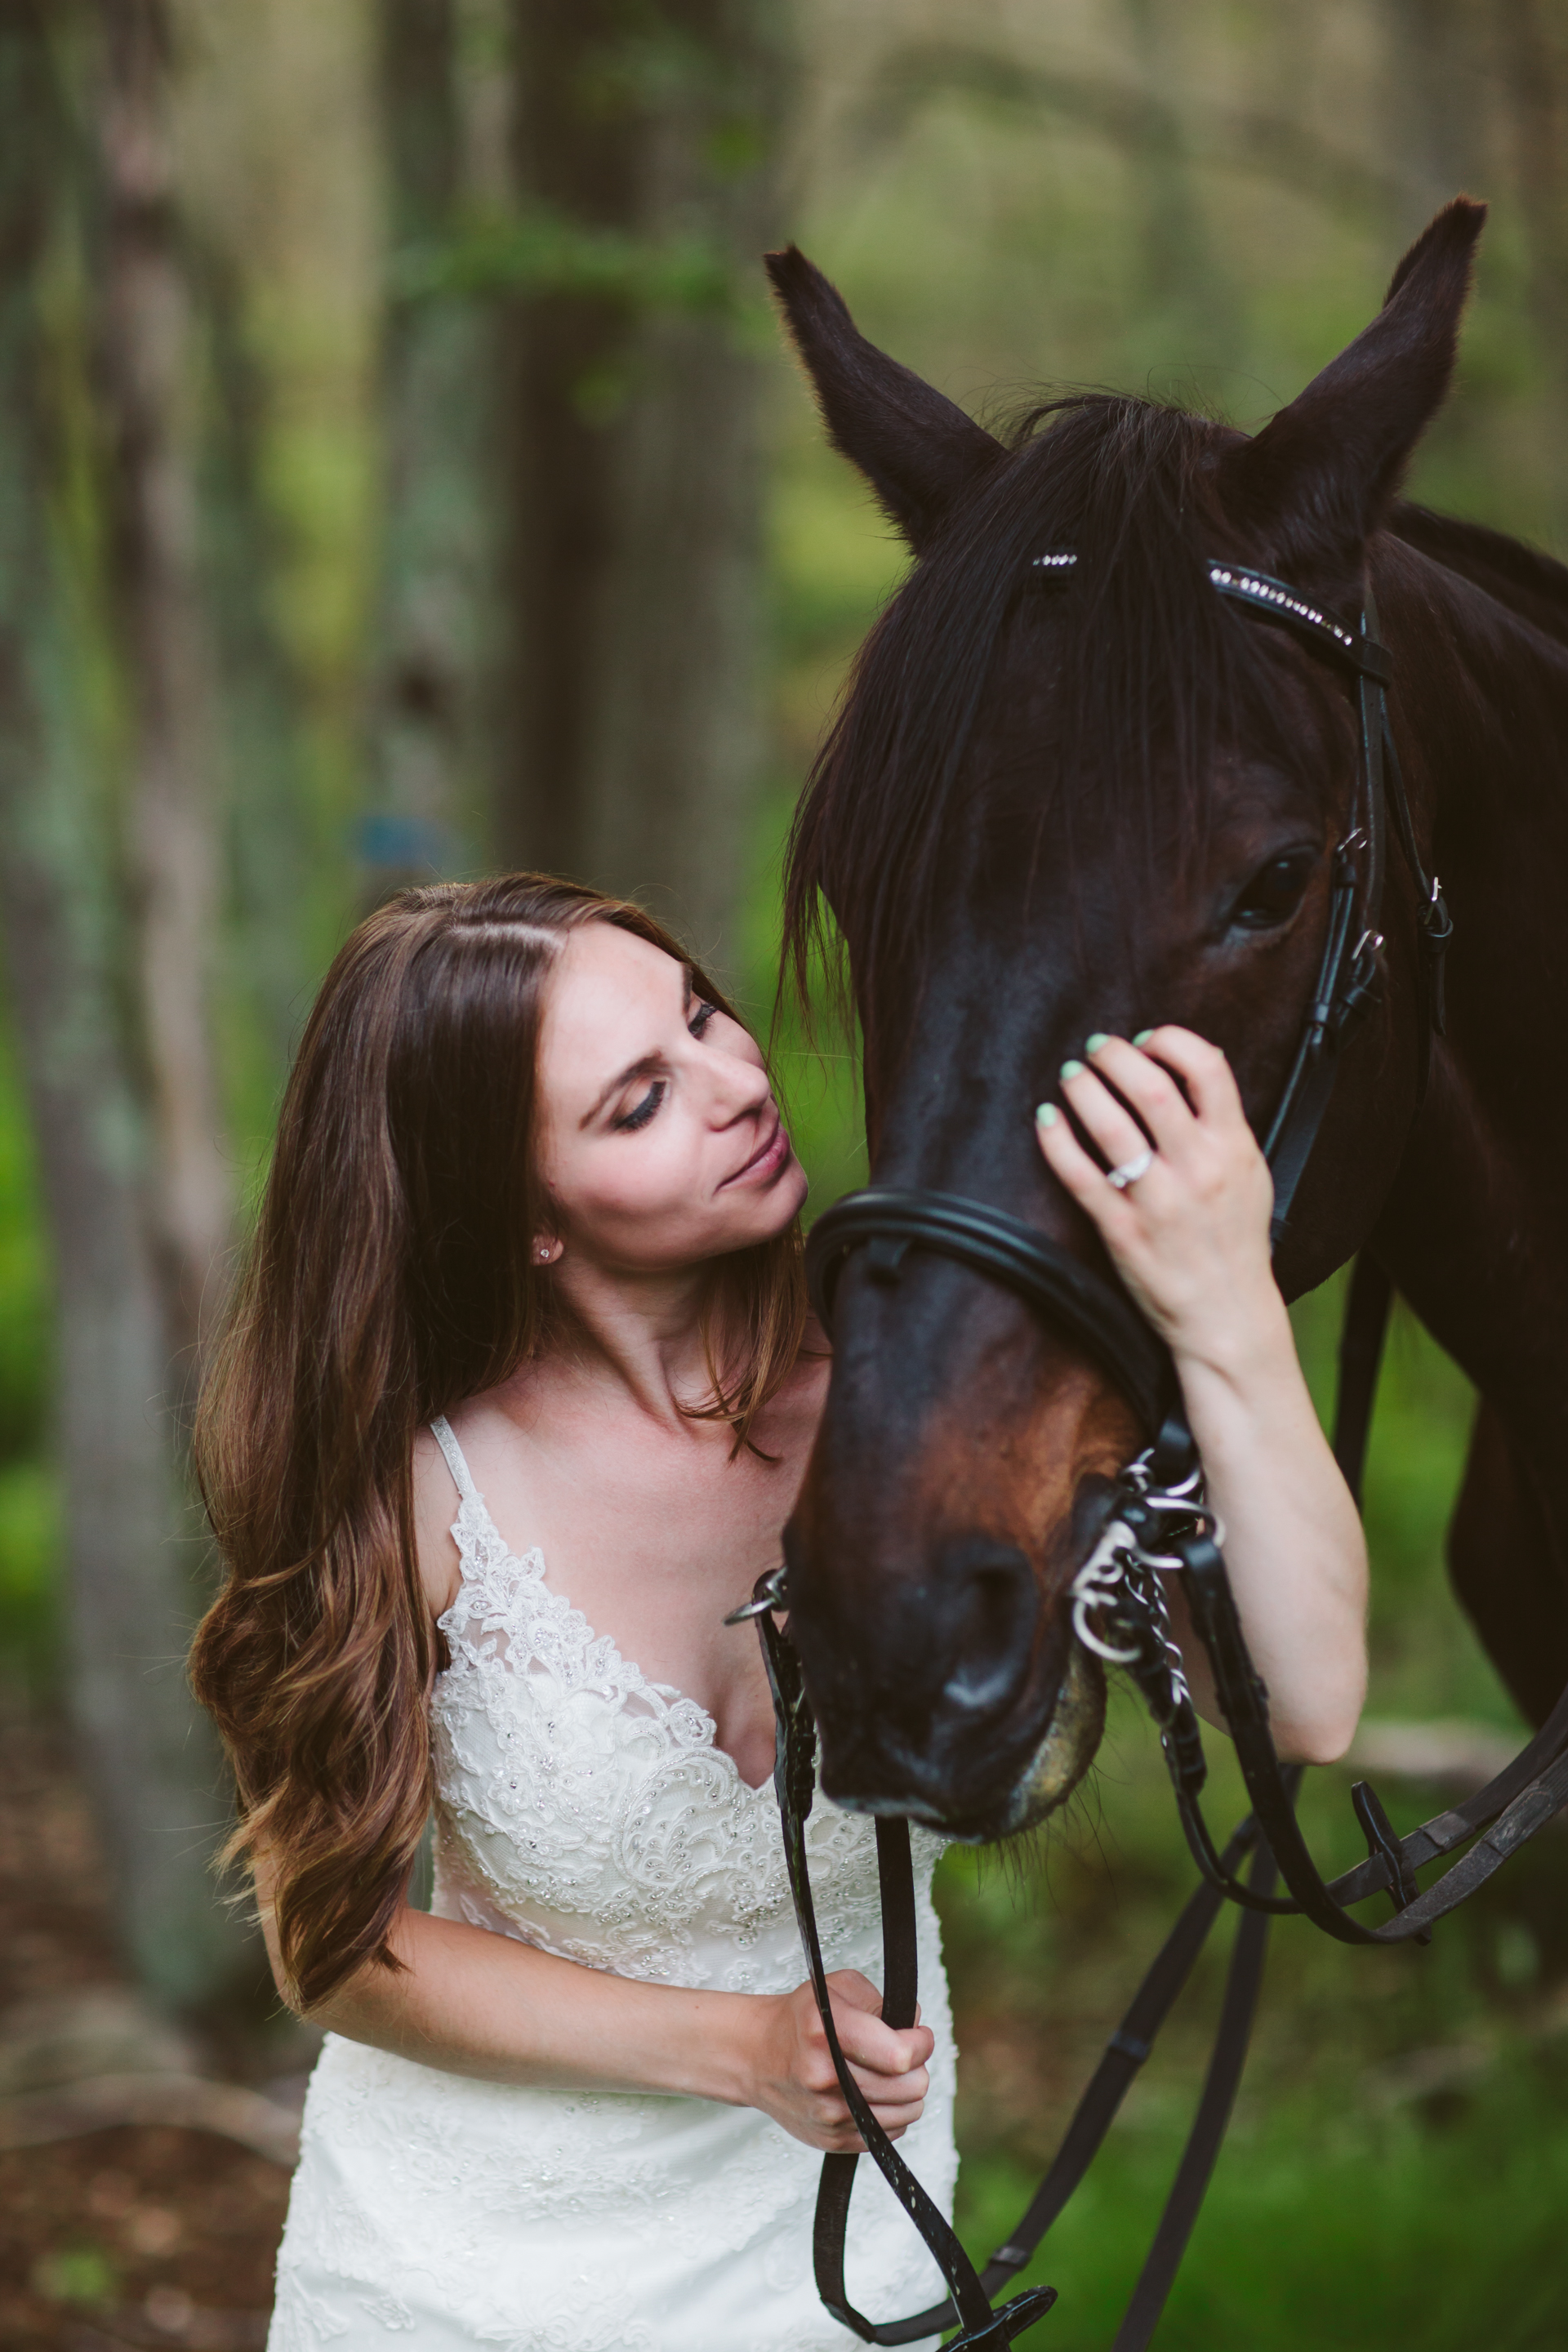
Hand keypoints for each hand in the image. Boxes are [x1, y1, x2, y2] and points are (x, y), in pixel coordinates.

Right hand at [744, 1971, 932, 2152]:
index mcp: (826, 2034)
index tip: (918, 2034)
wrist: (756, 2056)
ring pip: (907, 2114)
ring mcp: (829, 2114)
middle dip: (915, 2066)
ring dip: (905, 2092)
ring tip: (886, 2073)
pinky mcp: (831, 2140)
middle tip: (899, 2053)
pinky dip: (890, 2114)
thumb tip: (914, 2024)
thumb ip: (881, 2001)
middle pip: (910, 2087)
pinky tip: (872, 2093)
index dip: (921, 2042)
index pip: (901, 2055)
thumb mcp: (836, 1988)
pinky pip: (888, 2135)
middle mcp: (826, 2078)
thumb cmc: (799, 2019)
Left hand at [1034, 1027, 1284, 1374]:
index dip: (1169, 1041)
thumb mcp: (1251, 1174)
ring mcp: (1158, 1201)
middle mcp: (1197, 1169)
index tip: (1145, 1041)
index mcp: (1233, 1148)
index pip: (1207, 1066)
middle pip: (1150, 1087)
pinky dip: (1056, 1140)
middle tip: (1095, 1048)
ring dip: (1083, 1089)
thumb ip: (1227, 1122)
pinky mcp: (1122, 1231)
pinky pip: (1079, 1175)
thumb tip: (1202, 1063)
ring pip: (1111, 1126)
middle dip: (1114, 1056)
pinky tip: (1046, 1118)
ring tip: (1071, 1076)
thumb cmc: (1236, 1242)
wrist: (1228, 1314)